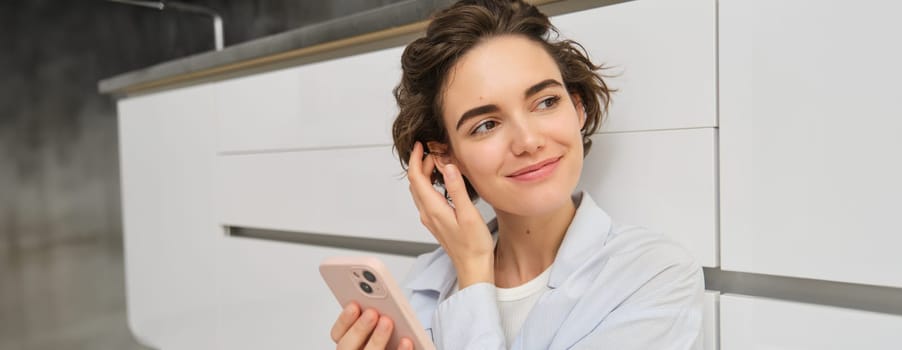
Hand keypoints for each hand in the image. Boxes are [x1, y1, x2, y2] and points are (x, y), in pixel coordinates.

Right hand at [330, 302, 412, 349]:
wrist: (395, 345)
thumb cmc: (389, 338)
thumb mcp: (377, 323)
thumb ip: (370, 315)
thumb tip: (374, 303)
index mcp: (349, 344)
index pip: (338, 334)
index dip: (344, 320)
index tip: (354, 306)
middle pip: (348, 347)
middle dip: (359, 329)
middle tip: (371, 313)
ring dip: (377, 339)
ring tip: (387, 322)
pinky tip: (406, 341)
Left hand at [407, 142, 494, 287]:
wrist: (473, 268)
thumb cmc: (474, 246)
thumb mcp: (469, 215)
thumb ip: (457, 190)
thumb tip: (448, 167)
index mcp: (433, 209)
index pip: (416, 178)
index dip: (416, 159)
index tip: (421, 145)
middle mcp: (427, 213)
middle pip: (416, 182)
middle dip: (421, 163)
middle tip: (435, 151)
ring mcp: (430, 219)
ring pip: (420, 190)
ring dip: (425, 174)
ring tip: (438, 162)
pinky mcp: (436, 222)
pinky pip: (426, 198)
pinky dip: (430, 185)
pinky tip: (442, 183)